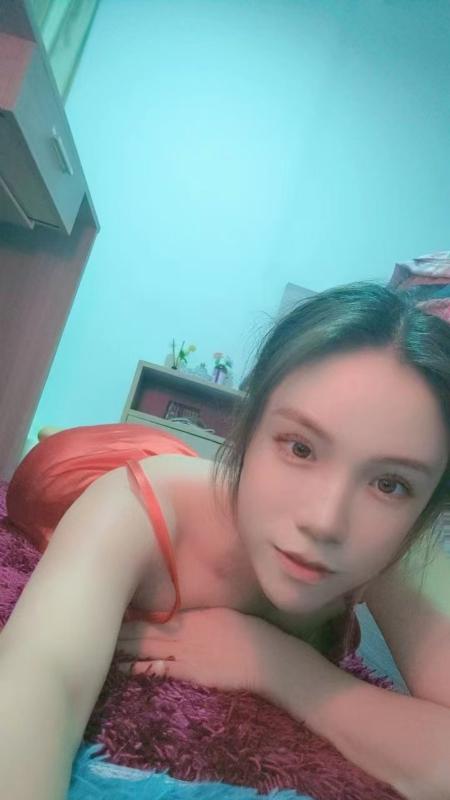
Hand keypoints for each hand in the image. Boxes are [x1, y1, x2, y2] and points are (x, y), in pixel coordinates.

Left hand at [116, 606, 280, 694]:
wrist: (263, 657)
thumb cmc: (246, 634)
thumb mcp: (219, 616)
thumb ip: (195, 616)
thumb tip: (177, 616)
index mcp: (192, 616)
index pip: (155, 614)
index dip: (133, 614)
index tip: (114, 610)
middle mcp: (184, 632)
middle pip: (146, 630)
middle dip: (122, 630)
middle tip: (98, 626)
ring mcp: (185, 653)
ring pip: (147, 649)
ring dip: (125, 648)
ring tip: (103, 647)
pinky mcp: (189, 673)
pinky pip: (159, 670)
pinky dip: (140, 669)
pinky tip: (123, 670)